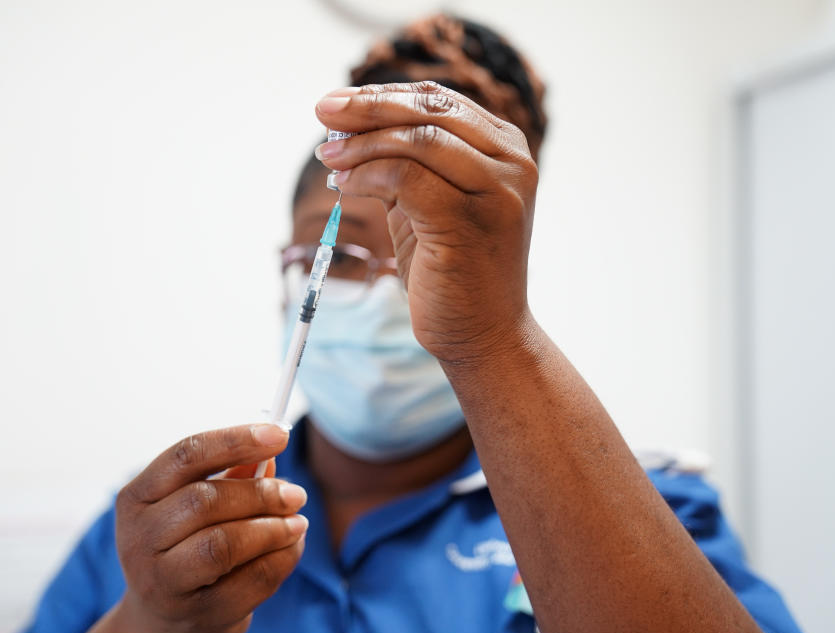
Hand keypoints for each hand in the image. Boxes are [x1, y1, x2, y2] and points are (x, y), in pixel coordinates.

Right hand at [89, 424, 306, 632]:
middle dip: (261, 493)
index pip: (186, 455)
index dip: (236, 440)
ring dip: (273, 529)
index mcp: (137, 498)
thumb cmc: (184, 548)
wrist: (164, 621)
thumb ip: (231, 477)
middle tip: (296, 494)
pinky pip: (250, 581)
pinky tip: (292, 548)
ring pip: (224, 544)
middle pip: (206, 500)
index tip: (279, 434)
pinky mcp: (196, 614)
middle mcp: (139, 539)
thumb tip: (270, 454)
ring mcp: (162, 582)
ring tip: (298, 523)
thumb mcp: (195, 508)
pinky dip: (281, 560)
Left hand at [314, 82, 538, 364]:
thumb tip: (347, 126)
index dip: (382, 95)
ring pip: (416, 141)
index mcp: (506, 150)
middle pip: (428, 111)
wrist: (484, 335)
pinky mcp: (469, 221)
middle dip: (366, 108)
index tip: (337, 104)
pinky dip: (367, 175)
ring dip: (361, 144)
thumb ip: (406, 163)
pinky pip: (406, 178)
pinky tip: (344, 184)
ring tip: (328, 158)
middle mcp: (512, 163)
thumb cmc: (454, 271)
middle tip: (322, 113)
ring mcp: (497, 192)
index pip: (438, 101)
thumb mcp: (430, 203)